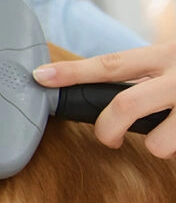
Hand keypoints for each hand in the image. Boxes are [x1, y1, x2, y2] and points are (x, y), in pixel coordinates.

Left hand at [33, 42, 175, 157]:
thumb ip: (146, 74)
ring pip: (158, 141)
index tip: (41, 76)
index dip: (72, 72)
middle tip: (109, 139)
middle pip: (125, 105)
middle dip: (107, 129)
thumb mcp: (174, 63)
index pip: (110, 64)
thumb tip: (104, 97)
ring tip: (169, 135)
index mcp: (164, 56)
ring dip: (158, 145)